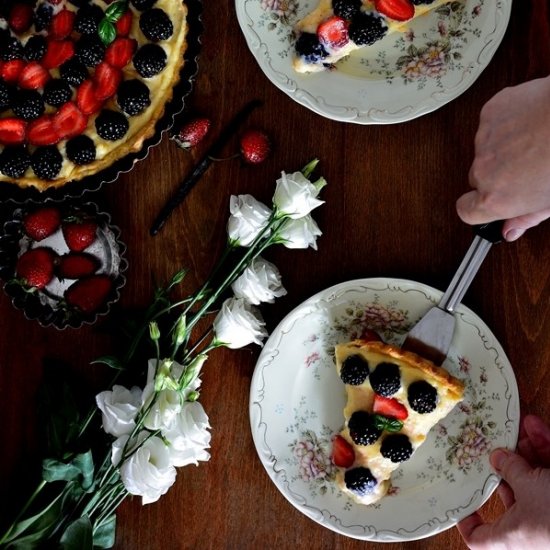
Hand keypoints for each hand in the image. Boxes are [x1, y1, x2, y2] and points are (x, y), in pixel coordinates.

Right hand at [456, 76, 549, 240]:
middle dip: (496, 174)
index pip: (465, 210)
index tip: (484, 203)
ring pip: (486, 149)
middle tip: (525, 167)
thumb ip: (526, 217)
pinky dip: (508, 124)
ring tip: (535, 140)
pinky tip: (530, 123)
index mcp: (496, 198)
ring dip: (504, 147)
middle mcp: (484, 171)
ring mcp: (484, 141)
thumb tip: (510, 230)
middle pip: (478, 178)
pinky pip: (492, 123)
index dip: (474, 207)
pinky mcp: (490, 113)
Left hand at [457, 415, 549, 548]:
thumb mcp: (529, 487)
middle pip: (511, 495)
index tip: (460, 500)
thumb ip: (510, 469)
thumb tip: (496, 458)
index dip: (467, 521)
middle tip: (496, 444)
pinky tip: (536, 426)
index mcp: (513, 536)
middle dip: (507, 465)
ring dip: (528, 450)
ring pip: (535, 479)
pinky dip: (546, 447)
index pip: (480, 538)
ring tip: (521, 428)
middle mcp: (531, 526)